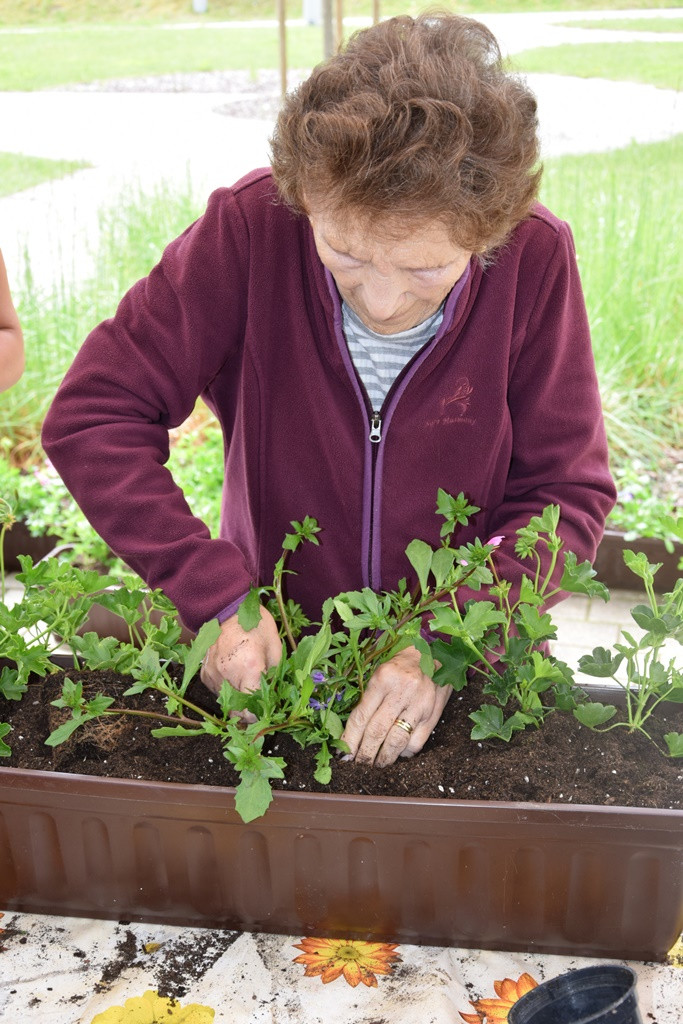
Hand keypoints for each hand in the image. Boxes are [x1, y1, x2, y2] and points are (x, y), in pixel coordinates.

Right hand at [200, 605, 282, 720]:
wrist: (228, 610)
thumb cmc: (256, 626)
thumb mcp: (275, 648)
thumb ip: (275, 676)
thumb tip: (275, 697)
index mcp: (250, 667)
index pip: (252, 708)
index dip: (259, 716)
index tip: (265, 715)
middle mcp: (228, 674)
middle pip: (237, 711)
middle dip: (248, 713)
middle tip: (258, 707)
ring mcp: (213, 674)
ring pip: (226, 702)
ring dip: (237, 701)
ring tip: (247, 688)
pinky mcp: (205, 673)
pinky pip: (217, 691)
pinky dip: (226, 690)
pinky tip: (235, 678)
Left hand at [340, 646, 450, 766]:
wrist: (434, 656)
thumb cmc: (400, 667)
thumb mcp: (380, 675)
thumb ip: (368, 700)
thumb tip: (352, 734)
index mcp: (383, 679)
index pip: (361, 717)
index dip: (350, 740)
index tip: (343, 755)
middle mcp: (402, 691)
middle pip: (377, 732)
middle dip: (365, 754)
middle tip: (357, 766)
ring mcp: (419, 704)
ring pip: (397, 741)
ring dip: (384, 758)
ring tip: (375, 765)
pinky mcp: (433, 715)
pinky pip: (416, 743)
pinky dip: (404, 752)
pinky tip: (397, 753)